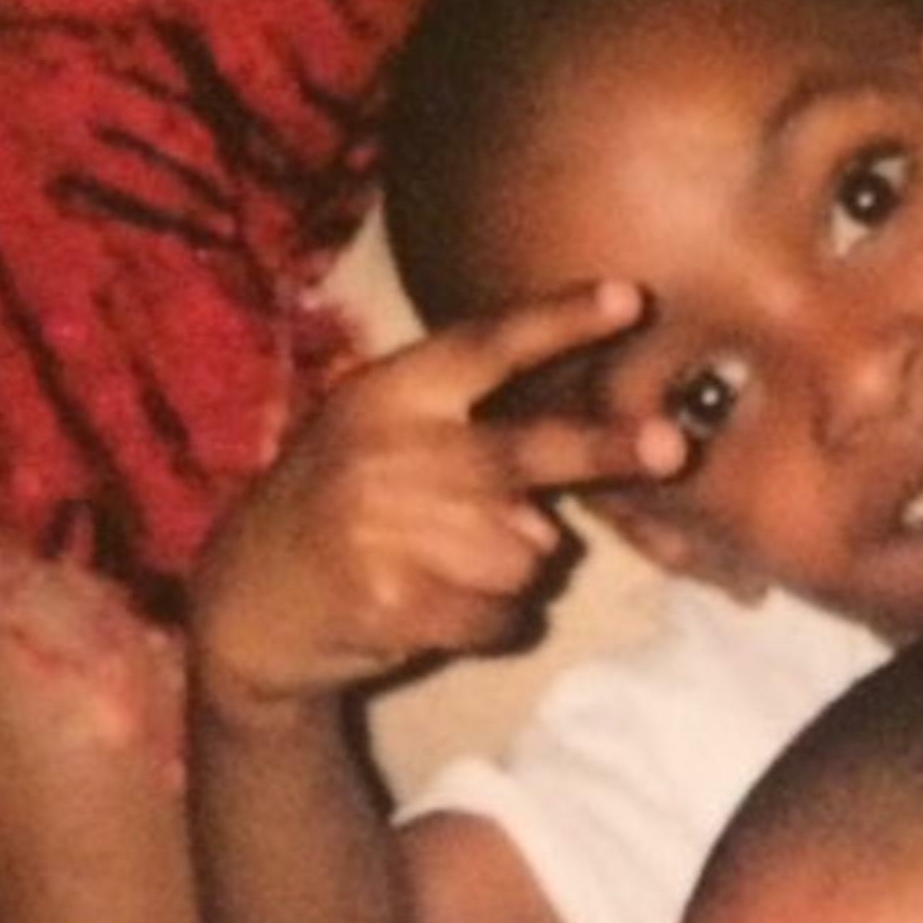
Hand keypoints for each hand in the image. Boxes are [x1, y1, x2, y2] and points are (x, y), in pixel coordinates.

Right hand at [191, 282, 686, 715]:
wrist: (250, 603)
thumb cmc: (342, 512)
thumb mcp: (378, 439)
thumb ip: (463, 436)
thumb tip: (553, 506)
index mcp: (389, 392)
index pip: (485, 346)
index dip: (558, 322)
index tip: (626, 298)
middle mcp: (387, 449)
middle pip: (524, 451)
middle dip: (604, 449)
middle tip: (672, 445)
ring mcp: (386, 527)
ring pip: (524, 551)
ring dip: (513, 572)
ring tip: (447, 568)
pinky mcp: (393, 601)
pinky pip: (501, 615)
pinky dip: (493, 624)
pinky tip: (439, 612)